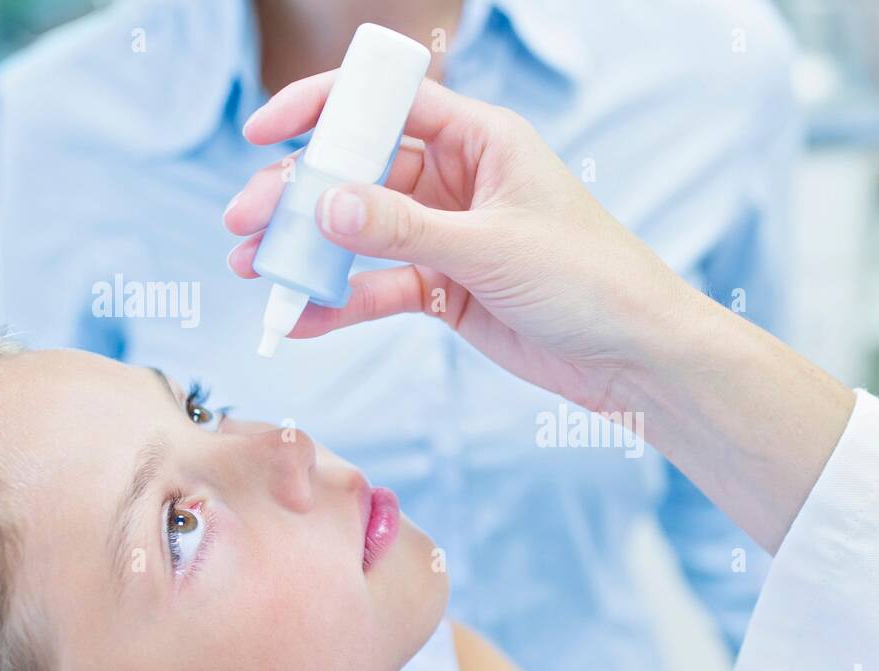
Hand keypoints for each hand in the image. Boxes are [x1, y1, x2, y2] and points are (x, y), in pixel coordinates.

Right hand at [225, 76, 694, 412]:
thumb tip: (325, 200)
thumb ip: (405, 227)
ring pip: (363, 234)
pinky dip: (342, 303)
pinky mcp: (448, 290)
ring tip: (253, 270)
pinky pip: (381, 288)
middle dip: (300, 196)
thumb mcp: (492, 247)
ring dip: (309, 252)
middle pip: (362, 173)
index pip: (391, 105)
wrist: (634, 357)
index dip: (324, 110)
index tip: (264, 131)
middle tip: (244, 223)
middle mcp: (461, 181)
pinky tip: (300, 318)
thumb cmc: (590, 280)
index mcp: (483, 141)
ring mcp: (450, 237)